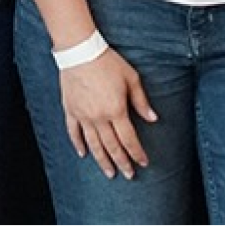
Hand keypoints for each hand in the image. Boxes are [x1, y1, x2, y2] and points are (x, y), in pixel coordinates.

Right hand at [59, 49, 156, 178]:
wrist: (80, 50)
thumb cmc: (107, 62)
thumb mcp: (131, 78)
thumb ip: (141, 101)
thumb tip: (153, 118)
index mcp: (116, 110)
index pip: (129, 139)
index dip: (137, 153)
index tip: (143, 163)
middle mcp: (99, 117)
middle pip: (112, 146)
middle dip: (122, 162)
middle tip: (128, 175)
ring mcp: (83, 115)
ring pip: (93, 144)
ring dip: (102, 160)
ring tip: (109, 172)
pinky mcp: (70, 110)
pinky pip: (73, 132)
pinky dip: (78, 144)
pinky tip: (83, 154)